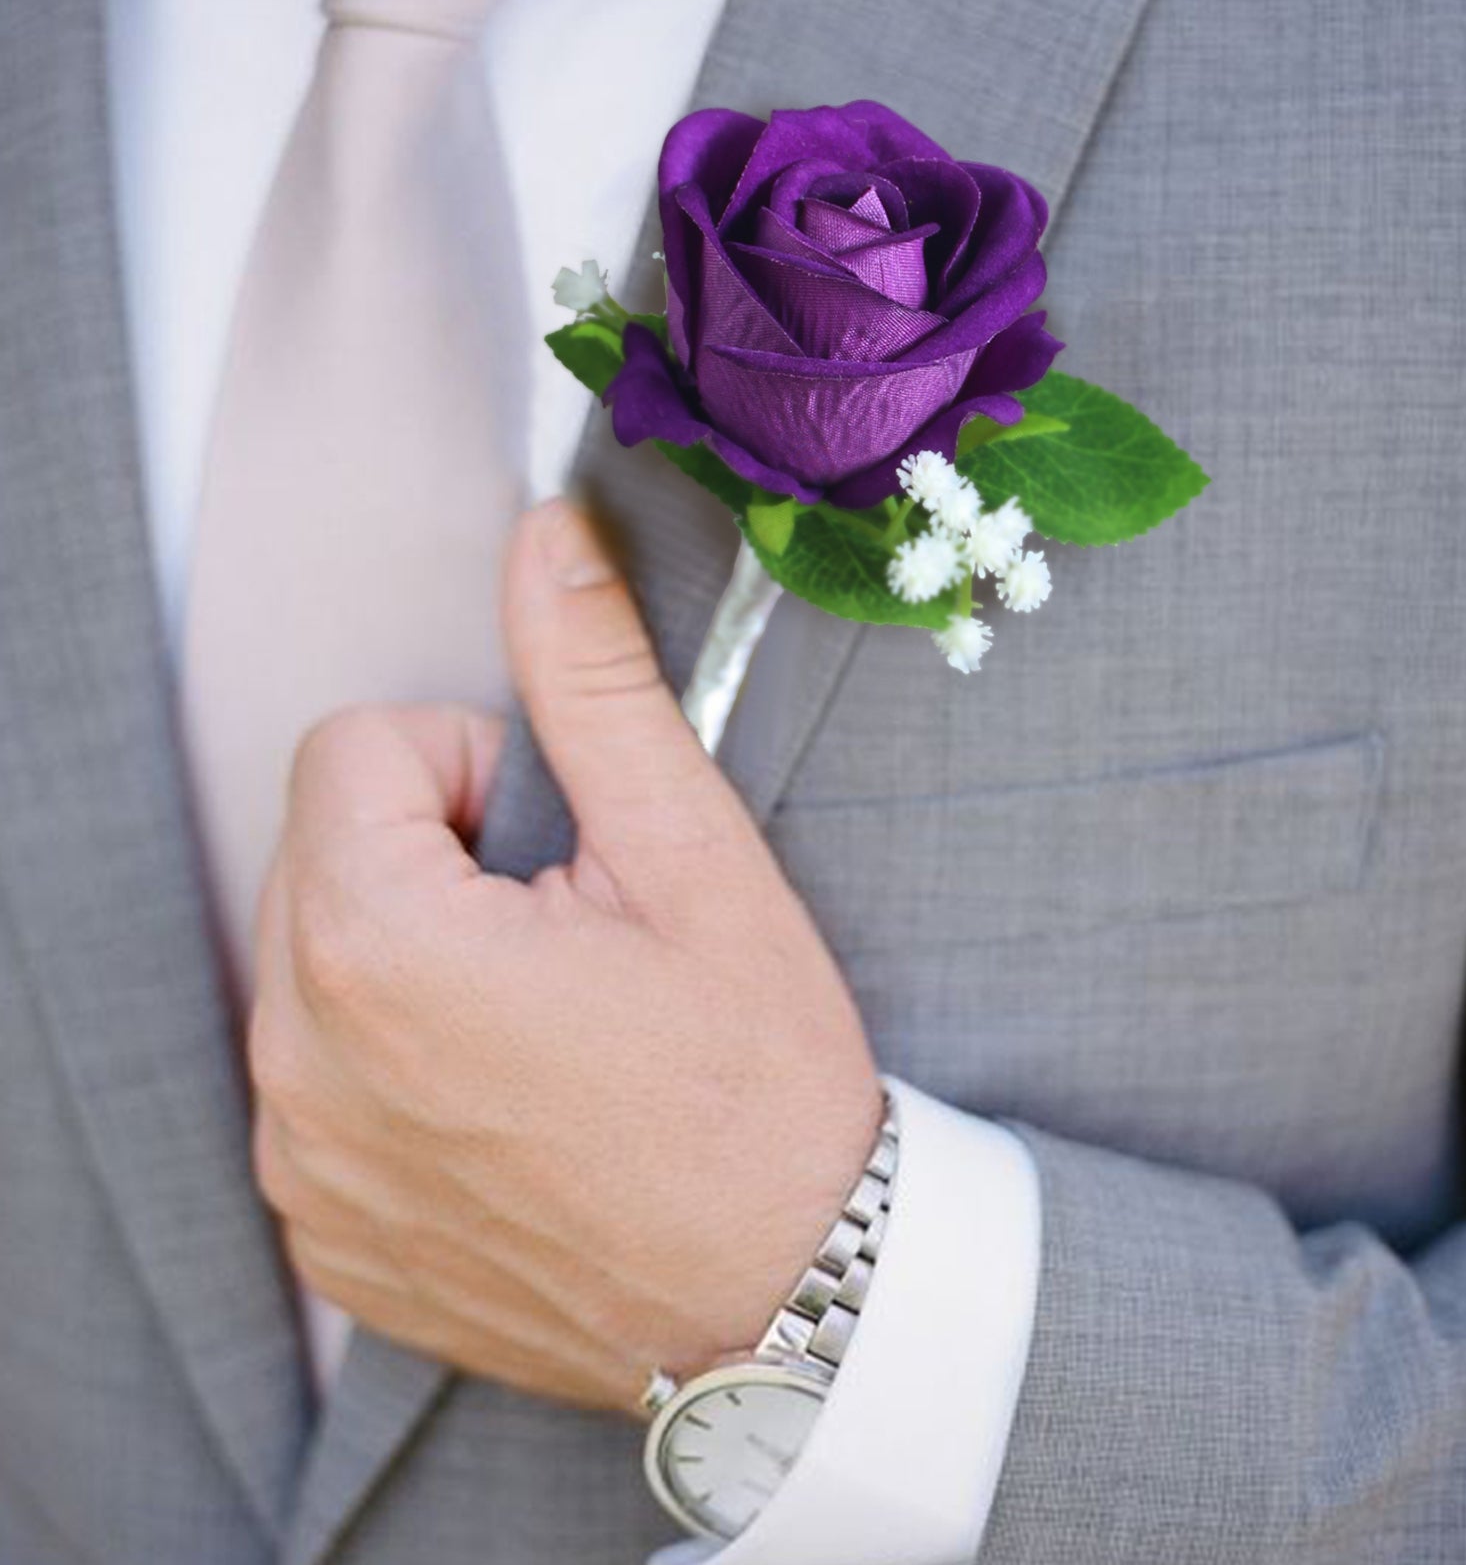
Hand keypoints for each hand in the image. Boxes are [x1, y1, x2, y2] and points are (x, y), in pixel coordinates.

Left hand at [249, 498, 882, 1412]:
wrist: (794, 1303)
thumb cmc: (757, 1079)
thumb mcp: (690, 855)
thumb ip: (590, 680)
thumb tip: (545, 533)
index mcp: (379, 944)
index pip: (351, 746)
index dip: (466, 768)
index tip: (557, 847)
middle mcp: (301, 1060)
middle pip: (322, 849)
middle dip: (430, 855)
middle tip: (560, 930)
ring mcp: (302, 1161)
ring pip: (312, 960)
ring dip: (407, 956)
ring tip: (540, 1020)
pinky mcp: (322, 1230)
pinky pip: (313, 1081)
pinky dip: (388, 1068)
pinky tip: (505, 1107)